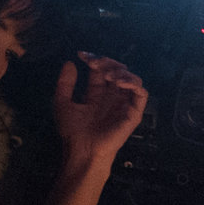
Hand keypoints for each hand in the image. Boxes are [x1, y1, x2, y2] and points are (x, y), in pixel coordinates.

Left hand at [53, 54, 146, 171]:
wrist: (82, 149)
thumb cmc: (72, 131)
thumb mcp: (62, 102)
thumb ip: (65, 83)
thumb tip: (69, 62)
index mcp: (97, 94)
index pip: (101, 70)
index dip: (94, 59)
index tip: (82, 55)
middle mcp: (112, 97)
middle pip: (117, 71)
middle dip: (107, 62)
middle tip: (95, 63)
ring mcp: (124, 104)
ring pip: (132, 79)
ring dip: (121, 71)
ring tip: (108, 74)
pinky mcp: (133, 113)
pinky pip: (141, 93)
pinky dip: (133, 83)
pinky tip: (119, 82)